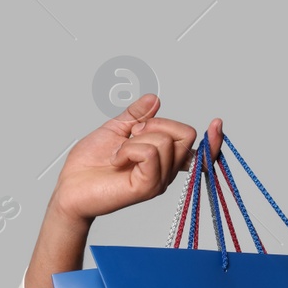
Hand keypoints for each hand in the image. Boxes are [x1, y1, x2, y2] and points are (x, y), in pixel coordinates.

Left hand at [50, 94, 220, 222]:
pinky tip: (116, 160)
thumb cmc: (89, 165)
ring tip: (119, 153)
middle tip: (131, 137)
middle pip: (185, 135)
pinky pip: (150, 152)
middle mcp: (166, 172)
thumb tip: (155, 99)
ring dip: (135, 139)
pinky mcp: (146, 187)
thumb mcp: (115, 130)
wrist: (69, 186)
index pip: (199, 150)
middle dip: (156, 125)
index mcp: (163, 160)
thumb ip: (136, 115)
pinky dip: (129, 149)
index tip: (217, 123)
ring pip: (165, 141)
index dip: (214, 139)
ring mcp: (158, 181)